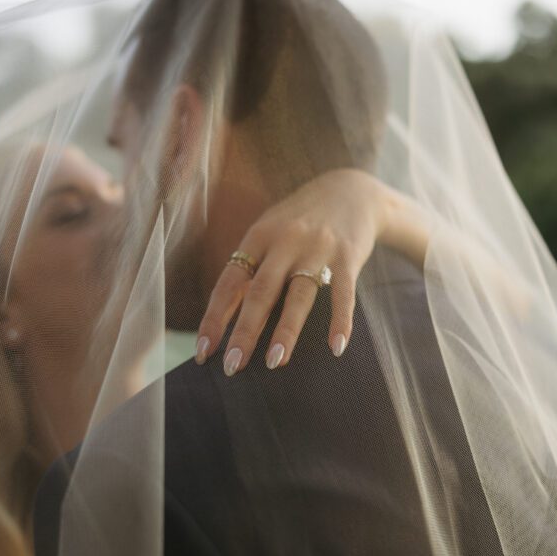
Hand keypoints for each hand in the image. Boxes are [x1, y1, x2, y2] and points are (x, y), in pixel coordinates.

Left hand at [195, 169, 419, 374]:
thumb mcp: (269, 232)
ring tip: (274, 363)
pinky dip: (340, 322)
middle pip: (260, 292)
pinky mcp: (349, 255)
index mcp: (258, 236)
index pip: (229, 282)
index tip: (204, 350)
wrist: (352, 190)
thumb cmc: (301, 220)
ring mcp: (318, 248)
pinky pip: (343, 294)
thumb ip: (251, 267)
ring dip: (286, 332)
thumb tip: (224, 316)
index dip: (215, 317)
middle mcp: (285, 241)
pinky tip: (336, 348)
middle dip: (244, 331)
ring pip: (298, 296)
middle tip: (232, 365)